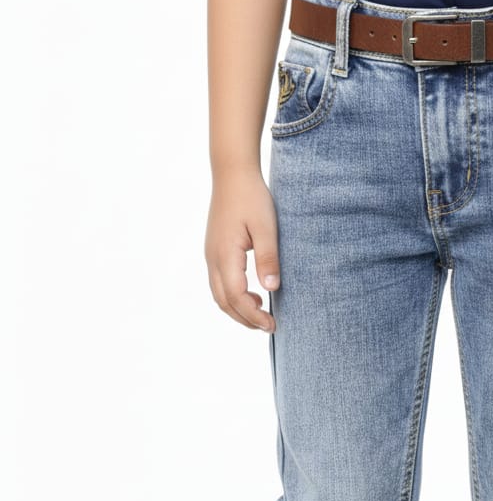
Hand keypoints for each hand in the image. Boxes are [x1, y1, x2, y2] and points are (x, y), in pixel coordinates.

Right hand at [204, 167, 279, 332]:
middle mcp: (213, 259)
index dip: (254, 316)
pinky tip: (252, 295)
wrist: (232, 174)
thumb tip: (270, 288)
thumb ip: (267, 258)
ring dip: (238, 310)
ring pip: (219, 295)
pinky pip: (219, 283)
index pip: (237, 297)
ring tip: (261, 315)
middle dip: (245, 319)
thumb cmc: (252, 198)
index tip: (273, 324)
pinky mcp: (214, 251)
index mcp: (225, 255)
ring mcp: (211, 255)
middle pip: (224, 302)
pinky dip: (233, 297)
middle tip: (269, 326)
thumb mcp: (266, 227)